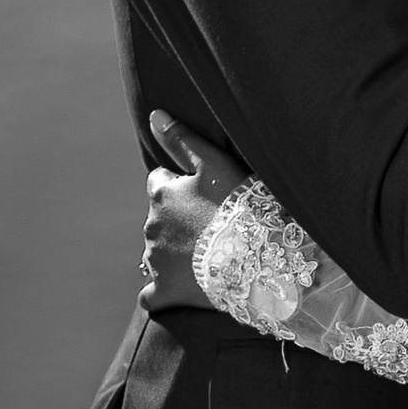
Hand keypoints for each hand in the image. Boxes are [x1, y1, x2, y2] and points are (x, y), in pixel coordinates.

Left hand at [140, 110, 250, 314]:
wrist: (256, 258)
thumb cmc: (240, 208)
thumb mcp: (215, 164)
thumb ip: (182, 139)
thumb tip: (153, 115)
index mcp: (161, 194)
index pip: (159, 183)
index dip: (181, 187)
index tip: (204, 194)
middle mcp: (151, 226)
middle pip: (160, 218)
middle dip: (179, 221)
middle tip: (213, 227)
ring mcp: (156, 260)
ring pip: (157, 252)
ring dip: (175, 252)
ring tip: (207, 256)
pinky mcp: (164, 290)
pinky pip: (151, 294)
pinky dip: (159, 292)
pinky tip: (175, 291)